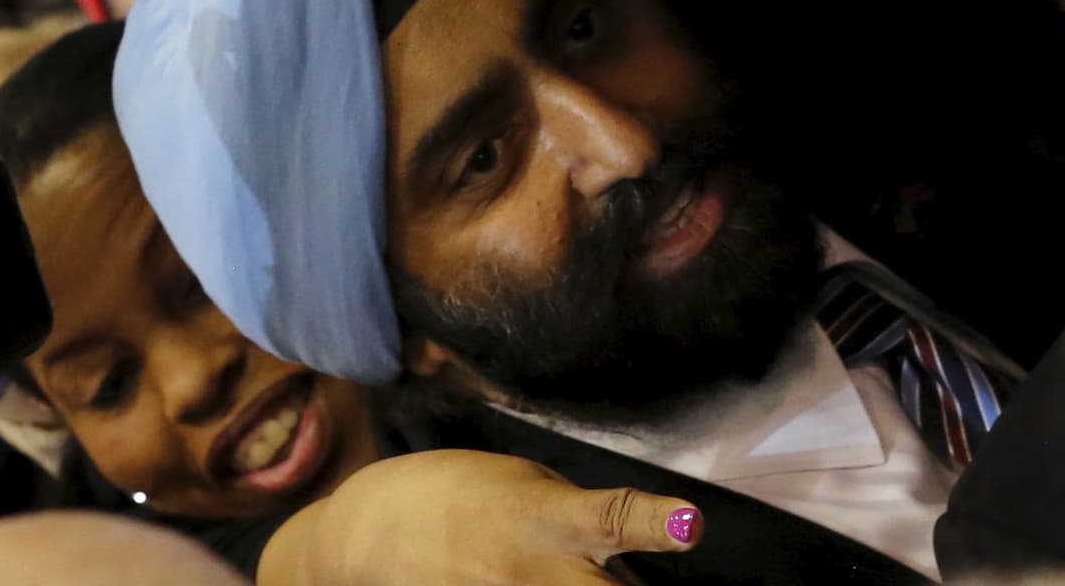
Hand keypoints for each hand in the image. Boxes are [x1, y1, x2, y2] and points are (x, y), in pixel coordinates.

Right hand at [265, 449, 706, 585]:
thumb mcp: (528, 488)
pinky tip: (520, 583)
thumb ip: (579, 526)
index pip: (610, 517)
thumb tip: (623, 567)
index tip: (691, 526)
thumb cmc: (461, 496)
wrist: (373, 532)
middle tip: (627, 583)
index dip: (655, 523)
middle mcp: (530, 574)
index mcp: (547, 520)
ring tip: (558, 574)